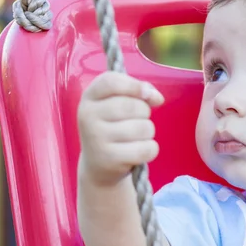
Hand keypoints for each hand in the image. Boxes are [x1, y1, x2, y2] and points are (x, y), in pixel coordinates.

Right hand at [77, 72, 164, 186]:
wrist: (98, 164)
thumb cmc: (113, 126)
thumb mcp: (118, 103)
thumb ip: (139, 92)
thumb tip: (157, 98)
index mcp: (90, 96)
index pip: (111, 81)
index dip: (134, 85)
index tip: (146, 94)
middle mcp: (88, 115)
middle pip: (133, 106)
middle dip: (145, 113)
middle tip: (136, 121)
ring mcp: (96, 138)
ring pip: (143, 128)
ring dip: (147, 133)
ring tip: (135, 138)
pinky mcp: (109, 159)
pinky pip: (146, 149)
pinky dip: (150, 150)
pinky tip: (137, 151)